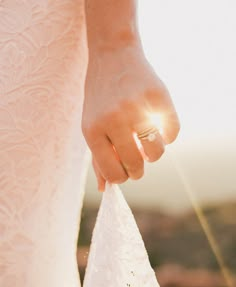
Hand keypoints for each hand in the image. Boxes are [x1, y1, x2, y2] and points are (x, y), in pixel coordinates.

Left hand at [82, 46, 179, 190]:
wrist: (112, 55)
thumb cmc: (99, 98)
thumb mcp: (90, 126)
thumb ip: (98, 159)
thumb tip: (106, 189)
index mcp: (92, 130)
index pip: (113, 173)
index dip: (122, 178)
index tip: (124, 172)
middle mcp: (114, 119)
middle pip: (136, 166)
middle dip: (139, 171)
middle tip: (138, 160)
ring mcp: (137, 106)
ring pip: (156, 153)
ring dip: (154, 155)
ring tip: (147, 143)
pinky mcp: (159, 96)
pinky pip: (173, 132)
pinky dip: (169, 136)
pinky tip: (159, 128)